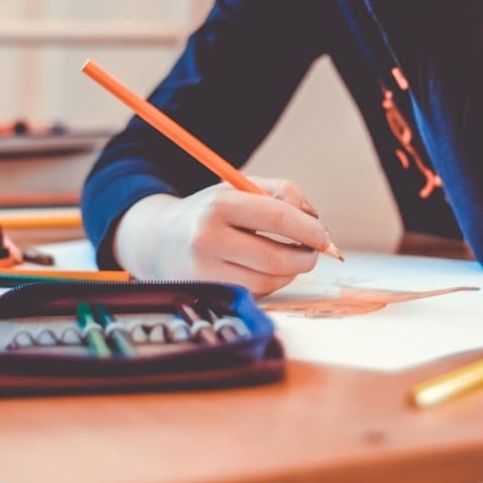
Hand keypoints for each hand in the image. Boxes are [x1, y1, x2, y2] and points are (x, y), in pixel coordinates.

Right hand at [113, 178, 331, 294]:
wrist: (158, 240)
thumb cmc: (210, 211)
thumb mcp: (241, 189)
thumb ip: (283, 193)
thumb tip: (315, 221)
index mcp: (219, 205)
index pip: (279, 218)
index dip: (310, 229)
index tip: (324, 236)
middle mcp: (207, 240)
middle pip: (277, 257)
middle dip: (306, 256)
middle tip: (314, 251)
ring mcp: (205, 272)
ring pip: (268, 281)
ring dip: (290, 272)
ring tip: (291, 258)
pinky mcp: (207, 293)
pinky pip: (255, 293)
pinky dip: (271, 283)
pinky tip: (267, 269)